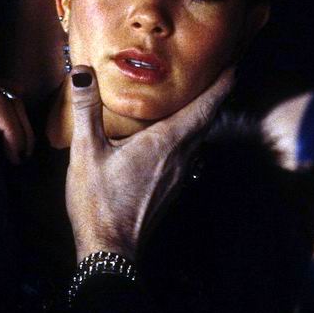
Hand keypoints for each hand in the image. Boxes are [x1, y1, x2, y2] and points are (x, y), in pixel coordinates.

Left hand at [0, 63, 34, 163]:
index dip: (9, 124)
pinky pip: (0, 103)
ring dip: (19, 125)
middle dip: (18, 126)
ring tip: (22, 151)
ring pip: (8, 98)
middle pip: (5, 96)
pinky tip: (17, 137)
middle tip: (22, 157)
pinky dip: (13, 119)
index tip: (14, 153)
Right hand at [65, 64, 233, 260]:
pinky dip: (192, 134)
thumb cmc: (98, 202)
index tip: (232, 64)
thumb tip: (81, 71)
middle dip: (216, 93)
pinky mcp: (173, 186)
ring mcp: (181, 174)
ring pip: (201, 136)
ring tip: (200, 96)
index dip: (221, 84)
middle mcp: (182, 156)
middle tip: (220, 71)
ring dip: (205, 115)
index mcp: (167, 142)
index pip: (205, 106)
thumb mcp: (86, 152)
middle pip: (208, 119)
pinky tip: (177, 133)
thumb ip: (86, 109)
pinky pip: (191, 152)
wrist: (110, 249)